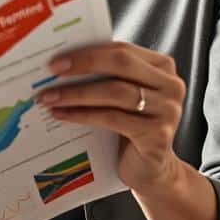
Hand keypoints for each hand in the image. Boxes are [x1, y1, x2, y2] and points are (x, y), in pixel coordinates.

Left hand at [34, 41, 187, 192]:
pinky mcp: (158, 134)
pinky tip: (62, 115)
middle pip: (121, 63)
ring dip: (76, 93)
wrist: (152, 171)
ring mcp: (168, 110)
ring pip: (115, 92)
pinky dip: (83, 115)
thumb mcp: (123, 98)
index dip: (87, 51)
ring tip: (49, 98)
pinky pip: (113, 118)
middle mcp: (171, 85)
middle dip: (83, 64)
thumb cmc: (132, 128)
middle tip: (52, 72)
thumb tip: (62, 64)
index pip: (121, 49)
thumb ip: (106, 77)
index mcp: (162, 67)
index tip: (56, 59)